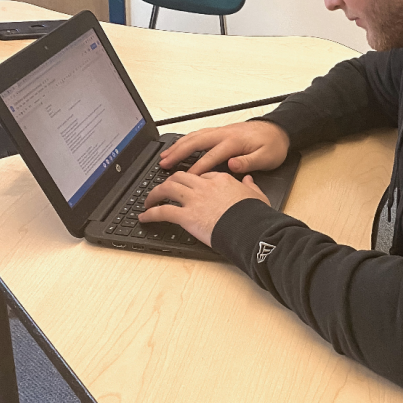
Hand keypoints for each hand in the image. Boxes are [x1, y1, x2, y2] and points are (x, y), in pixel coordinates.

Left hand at [139, 171, 269, 245]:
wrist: (249, 227)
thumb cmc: (254, 214)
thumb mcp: (257, 195)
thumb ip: (250, 186)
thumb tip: (248, 180)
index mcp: (221, 180)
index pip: (201, 175)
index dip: (193, 180)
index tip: (189, 187)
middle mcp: (204, 186)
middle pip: (180, 177)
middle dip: (169, 181)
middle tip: (164, 189)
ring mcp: (194, 200)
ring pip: (167, 188)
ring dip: (154, 194)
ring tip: (148, 201)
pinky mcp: (187, 216)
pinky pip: (163, 211)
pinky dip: (151, 213)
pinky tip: (144, 217)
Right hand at [159, 120, 289, 175]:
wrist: (278, 130)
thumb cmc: (273, 146)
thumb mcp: (267, 157)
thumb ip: (249, 162)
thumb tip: (232, 164)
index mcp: (234, 142)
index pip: (212, 156)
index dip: (198, 167)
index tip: (186, 178)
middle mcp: (224, 134)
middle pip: (196, 142)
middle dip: (178, 152)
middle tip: (163, 163)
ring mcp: (221, 131)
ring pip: (194, 136)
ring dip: (178, 145)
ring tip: (164, 156)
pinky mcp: (221, 131)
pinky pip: (199, 134)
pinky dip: (186, 140)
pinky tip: (178, 147)